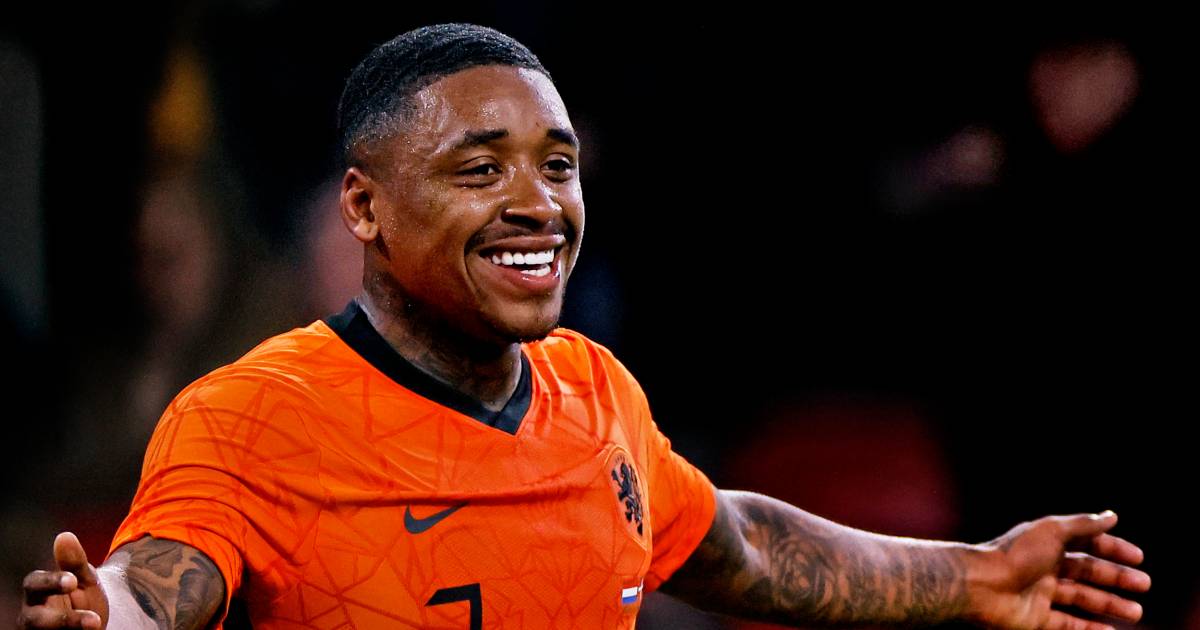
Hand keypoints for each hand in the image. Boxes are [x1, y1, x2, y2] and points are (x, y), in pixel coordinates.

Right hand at [17, 532, 108, 629]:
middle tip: (94, 620)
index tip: (72, 580)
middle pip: (34, 620)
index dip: (50, 582)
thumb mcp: (85, 579)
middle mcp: (32, 616)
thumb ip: (74, 562)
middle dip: (61, 620)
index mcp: (37, 592)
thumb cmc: (83, 598)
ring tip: (98, 626)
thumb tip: (64, 536)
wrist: (94, 624)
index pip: (33, 584)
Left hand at [969, 511, 1149, 629]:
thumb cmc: (1015, 555)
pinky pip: (1068, 624)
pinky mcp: (1035, 618)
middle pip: (1087, 572)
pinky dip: (1089, 628)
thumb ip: (1082, 525)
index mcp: (1047, 544)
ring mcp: (1040, 594)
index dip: (1112, 549)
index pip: (1086, 544)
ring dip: (1110, 604)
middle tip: (1144, 585)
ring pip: (1081, 599)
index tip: (1138, 557)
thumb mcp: (1051, 532)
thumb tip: (1111, 515)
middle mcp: (1044, 567)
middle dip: (1116, 578)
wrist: (980, 586)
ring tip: (1137, 612)